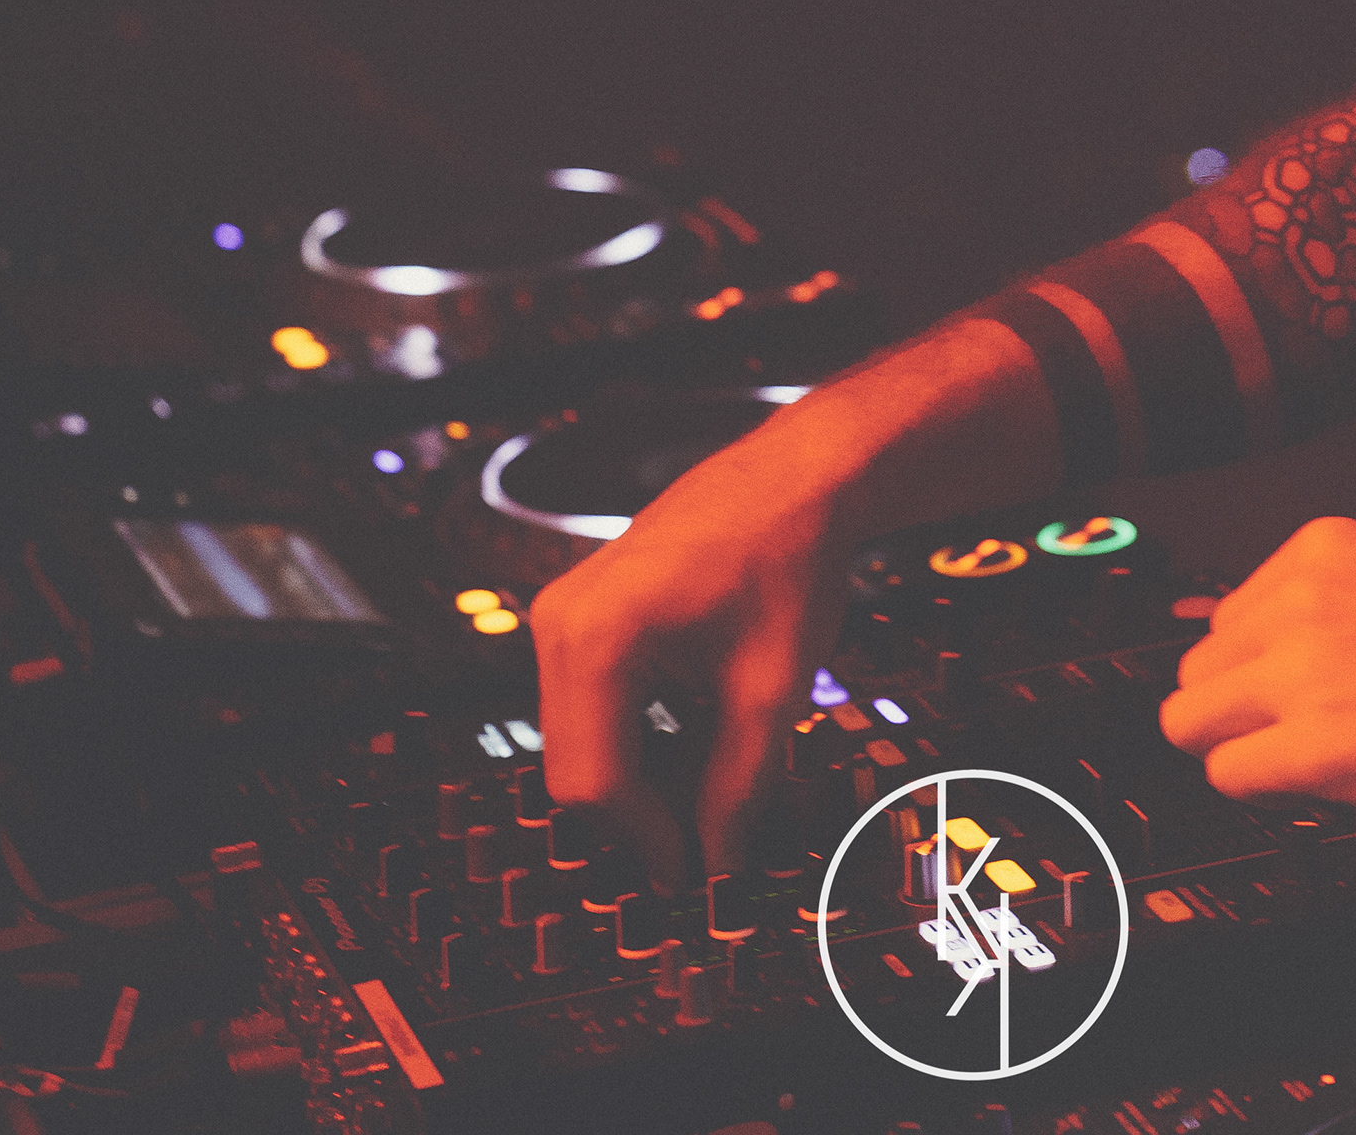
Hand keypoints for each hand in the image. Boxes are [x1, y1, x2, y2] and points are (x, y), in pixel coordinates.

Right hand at [528, 433, 847, 889]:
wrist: (795, 479)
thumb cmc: (787, 560)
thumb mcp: (771, 691)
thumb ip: (739, 788)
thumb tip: (716, 865)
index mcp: (596, 637)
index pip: (596, 781)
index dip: (647, 841)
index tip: (696, 877)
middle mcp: (561, 623)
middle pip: (577, 767)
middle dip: (640, 817)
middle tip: (707, 848)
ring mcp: (564, 615)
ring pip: (582, 741)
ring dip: (641, 781)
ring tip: (713, 797)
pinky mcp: (583, 614)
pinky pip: (592, 705)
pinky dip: (639, 739)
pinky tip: (698, 747)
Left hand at [1160, 515, 1355, 824]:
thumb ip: (1325, 609)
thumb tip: (1265, 656)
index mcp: (1322, 551)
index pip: (1228, 617)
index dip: (1256, 669)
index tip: (1287, 692)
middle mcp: (1300, 599)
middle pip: (1199, 670)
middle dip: (1237, 710)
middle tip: (1290, 733)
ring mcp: (1301, 670)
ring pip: (1190, 723)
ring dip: (1239, 749)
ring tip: (1301, 759)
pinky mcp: (1314, 743)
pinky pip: (1227, 774)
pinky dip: (1261, 792)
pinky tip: (1311, 787)